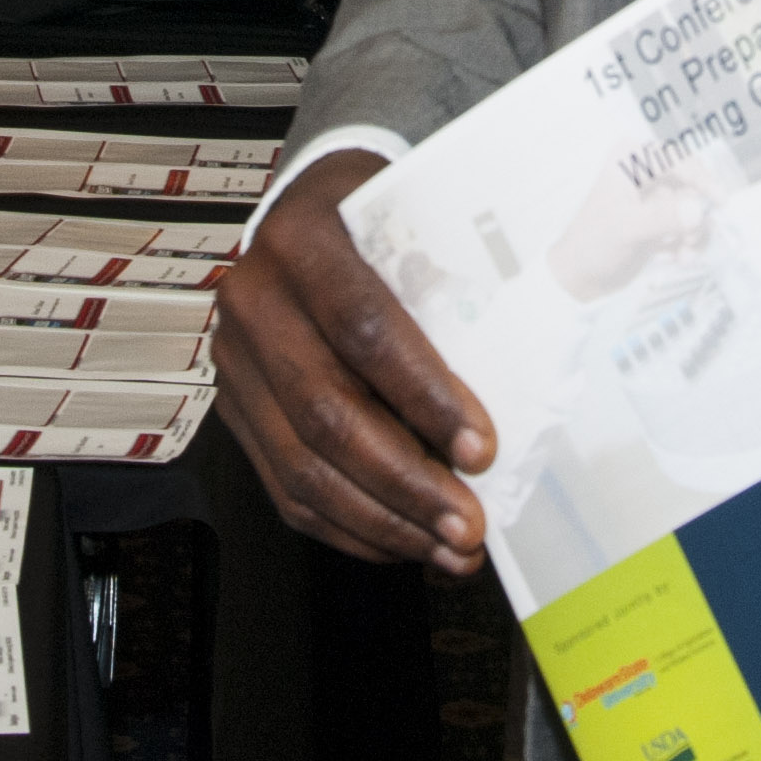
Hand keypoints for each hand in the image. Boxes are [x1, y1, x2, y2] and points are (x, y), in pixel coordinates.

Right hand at [211, 156, 497, 573]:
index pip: (363, 328)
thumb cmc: (380, 220)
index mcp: (303, 240)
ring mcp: (235, 361)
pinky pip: (285, 488)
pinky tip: (402, 542)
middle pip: (327, 410)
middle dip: (406, 481)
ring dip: (383, 520)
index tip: (481, 448)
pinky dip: (348, 528)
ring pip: (302, 464)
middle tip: (468, 523)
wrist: (305, 213)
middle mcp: (255, 301)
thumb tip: (525, 387)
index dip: (424, 396)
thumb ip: (455, 284)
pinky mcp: (235, 409)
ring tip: (447, 547)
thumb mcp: (418, 220)